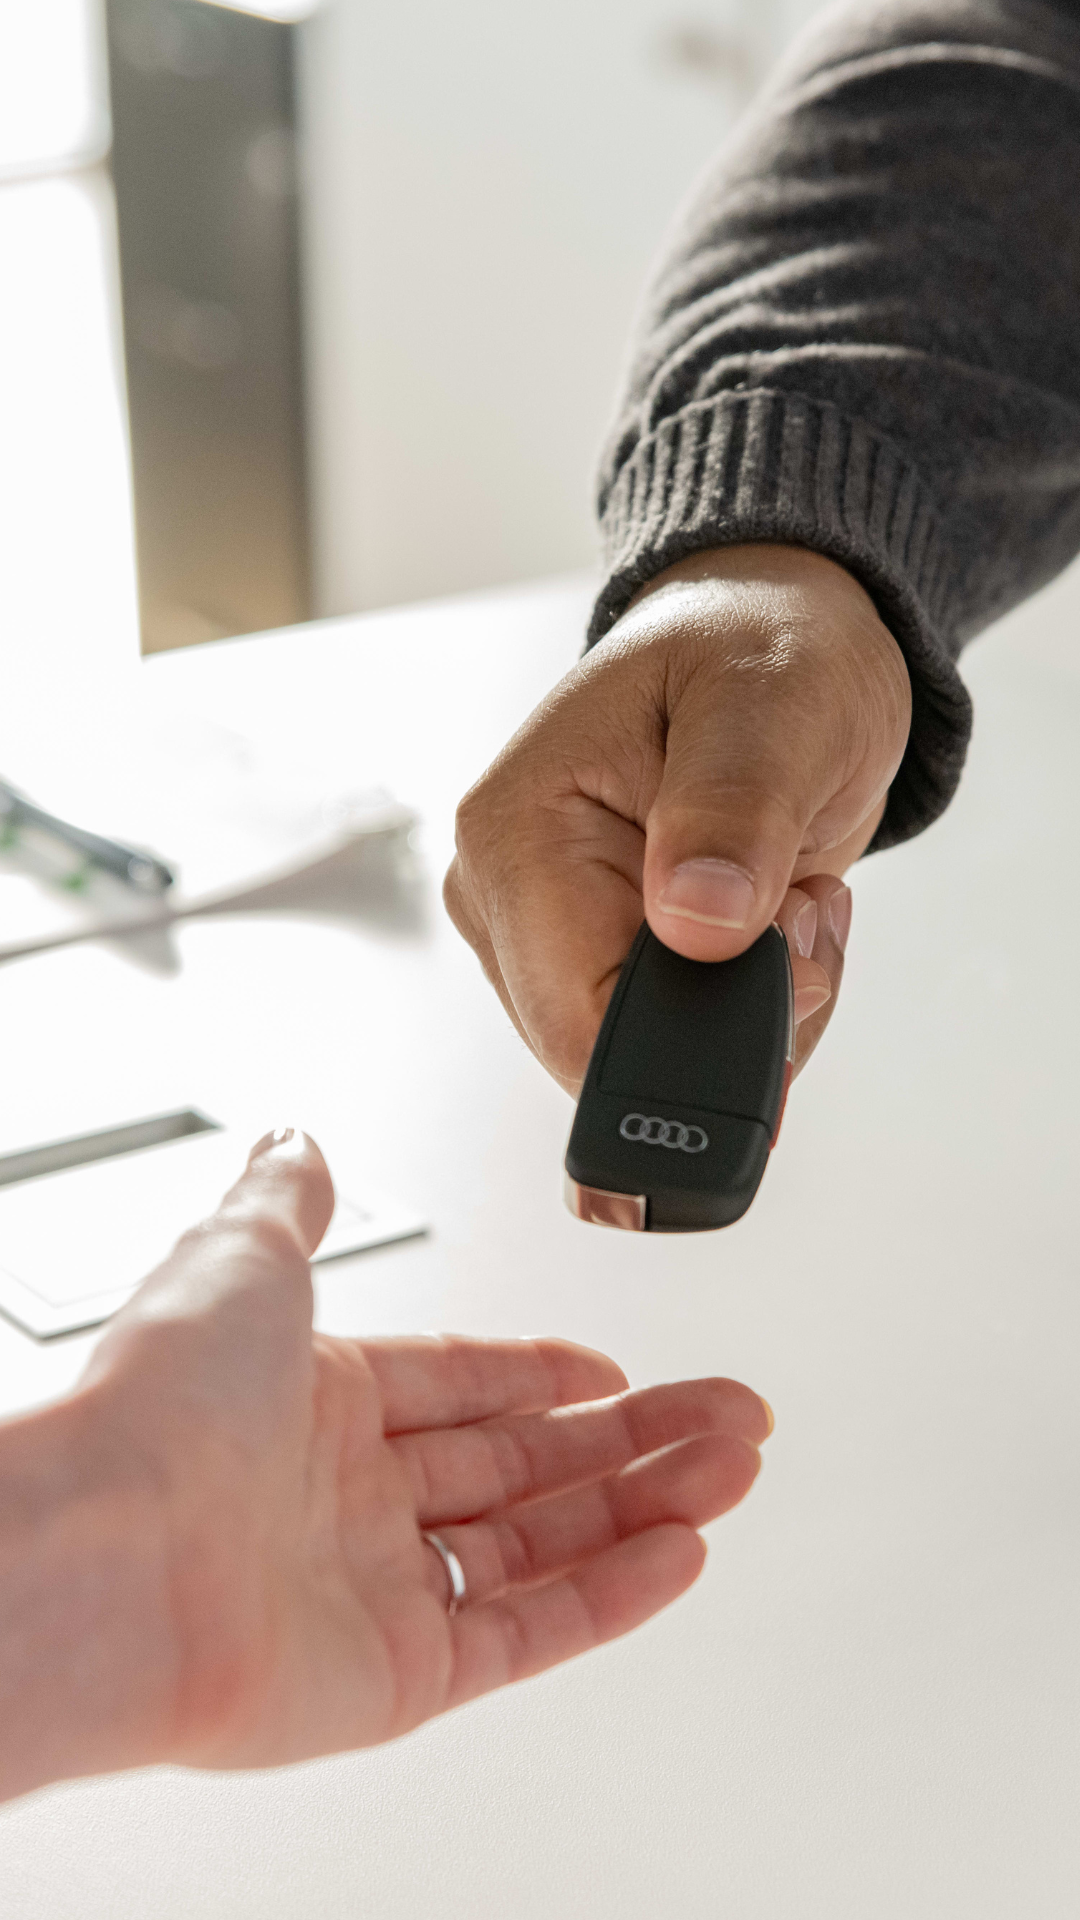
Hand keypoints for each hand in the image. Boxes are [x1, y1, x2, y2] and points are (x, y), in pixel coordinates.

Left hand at [0, 1131, 770, 1801]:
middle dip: (637, 1435)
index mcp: (316, 1399)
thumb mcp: (238, 1255)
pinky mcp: (400, 1674)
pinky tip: (682, 1549)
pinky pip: (529, 1629)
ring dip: (647, 1504)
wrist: (113, 1556)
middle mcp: (349, 1493)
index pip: (463, 1384)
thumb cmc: (160, 1403)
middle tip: (729, 1415)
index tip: (617, 1374)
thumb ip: (289, 1201)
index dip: (546, 1375)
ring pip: (543, 1542)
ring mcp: (378, 1585)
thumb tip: (296, 1142)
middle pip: (526, 1461)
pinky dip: (613, 1592)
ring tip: (734, 1467)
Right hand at [445, 544, 910, 1090]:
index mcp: (515, 835)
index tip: (789, 955)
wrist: (773, 633)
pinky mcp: (603, 956)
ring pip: (662, 1057)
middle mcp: (512, 899)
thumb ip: (735, 813)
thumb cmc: (761, 642)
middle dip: (742, 1009)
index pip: (577, 1023)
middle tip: (799, 903)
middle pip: (620, 1054)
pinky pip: (687, 1036)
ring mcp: (553, 937)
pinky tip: (776, 909)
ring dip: (762, 1000)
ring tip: (791, 888)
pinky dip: (760, 994)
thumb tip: (699, 922)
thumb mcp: (773, 703)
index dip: (699, 1031)